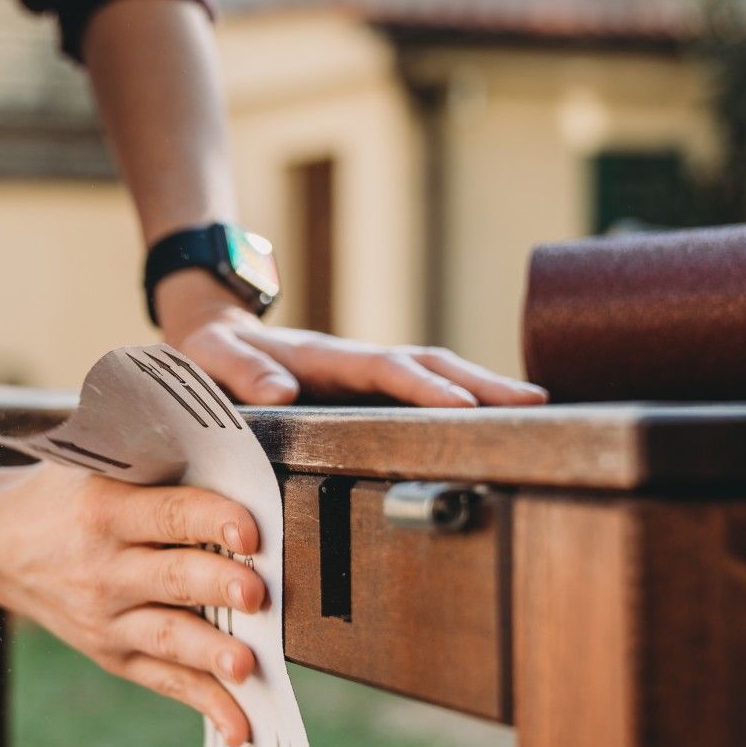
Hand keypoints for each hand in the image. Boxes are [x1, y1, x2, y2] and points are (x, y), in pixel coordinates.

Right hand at [0, 461, 265, 746]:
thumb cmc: (61, 491)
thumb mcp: (93, 458)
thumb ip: (155, 454)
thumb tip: (235, 439)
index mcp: (104, 509)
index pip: (164, 513)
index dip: (209, 518)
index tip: (250, 527)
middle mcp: (104, 567)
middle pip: (171, 577)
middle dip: (217, 585)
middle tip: (258, 592)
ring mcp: (107, 617)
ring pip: (168, 637)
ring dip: (211, 653)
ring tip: (248, 665)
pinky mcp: (113, 653)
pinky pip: (165, 682)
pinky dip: (205, 704)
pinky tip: (242, 724)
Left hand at [153, 270, 550, 405]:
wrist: (209, 329)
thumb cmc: (208, 352)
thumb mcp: (210, 362)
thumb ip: (240, 374)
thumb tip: (280, 393)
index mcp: (322, 358)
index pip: (385, 370)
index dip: (424, 388)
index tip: (464, 406)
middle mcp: (353, 361)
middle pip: (430, 364)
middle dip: (481, 383)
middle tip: (537, 403)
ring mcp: (364, 373)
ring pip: (434, 373)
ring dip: (482, 387)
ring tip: (535, 409)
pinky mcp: (365, 388)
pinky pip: (421, 387)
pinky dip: (461, 396)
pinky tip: (494, 417)